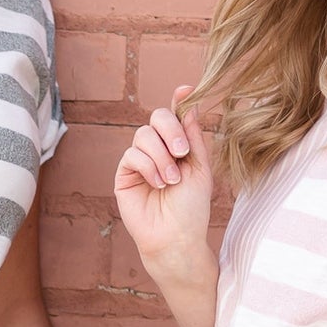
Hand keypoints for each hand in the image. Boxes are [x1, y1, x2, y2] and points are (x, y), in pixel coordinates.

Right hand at [114, 88, 214, 278]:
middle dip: (171, 130)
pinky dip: (149, 166)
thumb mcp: (201, 169)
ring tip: (172, 180)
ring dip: (162, 156)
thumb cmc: (191, 207)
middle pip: (157, 117)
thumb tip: (190, 103)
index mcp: (179, 146)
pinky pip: (132, 154)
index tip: (186, 89)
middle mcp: (158, 149)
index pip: (176, 116)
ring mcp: (140, 160)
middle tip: (183, 152)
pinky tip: (158, 184)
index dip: (179, 101)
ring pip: (144, 135)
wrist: (176, 237)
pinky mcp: (124, 174)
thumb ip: (195, 137)